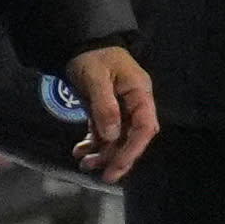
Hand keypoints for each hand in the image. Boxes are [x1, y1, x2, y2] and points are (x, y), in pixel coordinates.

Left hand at [60, 44, 152, 182]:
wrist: (81, 46)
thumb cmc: (92, 58)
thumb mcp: (95, 79)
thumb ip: (105, 106)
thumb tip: (111, 135)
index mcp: (139, 94)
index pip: (144, 127)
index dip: (133, 148)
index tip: (117, 165)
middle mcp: (134, 104)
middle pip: (133, 137)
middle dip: (119, 158)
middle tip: (104, 177)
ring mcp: (121, 109)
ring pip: (117, 138)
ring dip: (103, 154)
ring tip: (84, 164)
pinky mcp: (107, 112)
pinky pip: (104, 133)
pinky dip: (93, 145)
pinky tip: (79, 151)